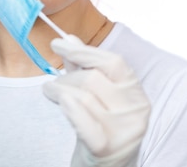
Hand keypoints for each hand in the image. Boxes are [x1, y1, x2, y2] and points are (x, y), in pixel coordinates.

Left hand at [43, 35, 150, 166]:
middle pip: (93, 79)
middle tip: (52, 84)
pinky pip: (82, 119)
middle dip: (66, 78)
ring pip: (82, 96)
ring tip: (50, 92)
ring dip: (58, 90)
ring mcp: (124, 130)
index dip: (84, 51)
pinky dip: (68, 107)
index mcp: (136, 94)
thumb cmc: (99, 128)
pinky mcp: (107, 147)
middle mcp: (136, 111)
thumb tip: (69, 38)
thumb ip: (84, 67)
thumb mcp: (95, 95)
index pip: (113, 62)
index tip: (58, 44)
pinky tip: (60, 102)